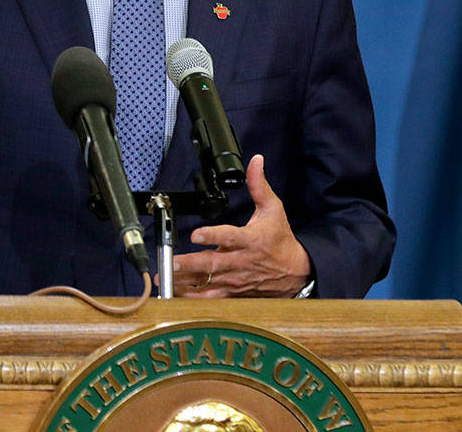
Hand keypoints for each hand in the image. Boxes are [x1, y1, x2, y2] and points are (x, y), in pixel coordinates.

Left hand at [168, 154, 312, 297]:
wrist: (295, 272)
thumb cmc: (280, 240)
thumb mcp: (273, 209)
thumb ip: (259, 186)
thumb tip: (255, 162)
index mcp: (250, 240)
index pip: (229, 237)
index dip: (213, 236)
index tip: (197, 234)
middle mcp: (240, 262)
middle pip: (212, 264)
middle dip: (190, 264)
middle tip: (172, 262)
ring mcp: (235, 279)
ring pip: (207, 283)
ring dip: (185, 282)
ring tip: (165, 280)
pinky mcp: (232, 292)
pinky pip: (210, 298)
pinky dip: (193, 299)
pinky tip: (175, 296)